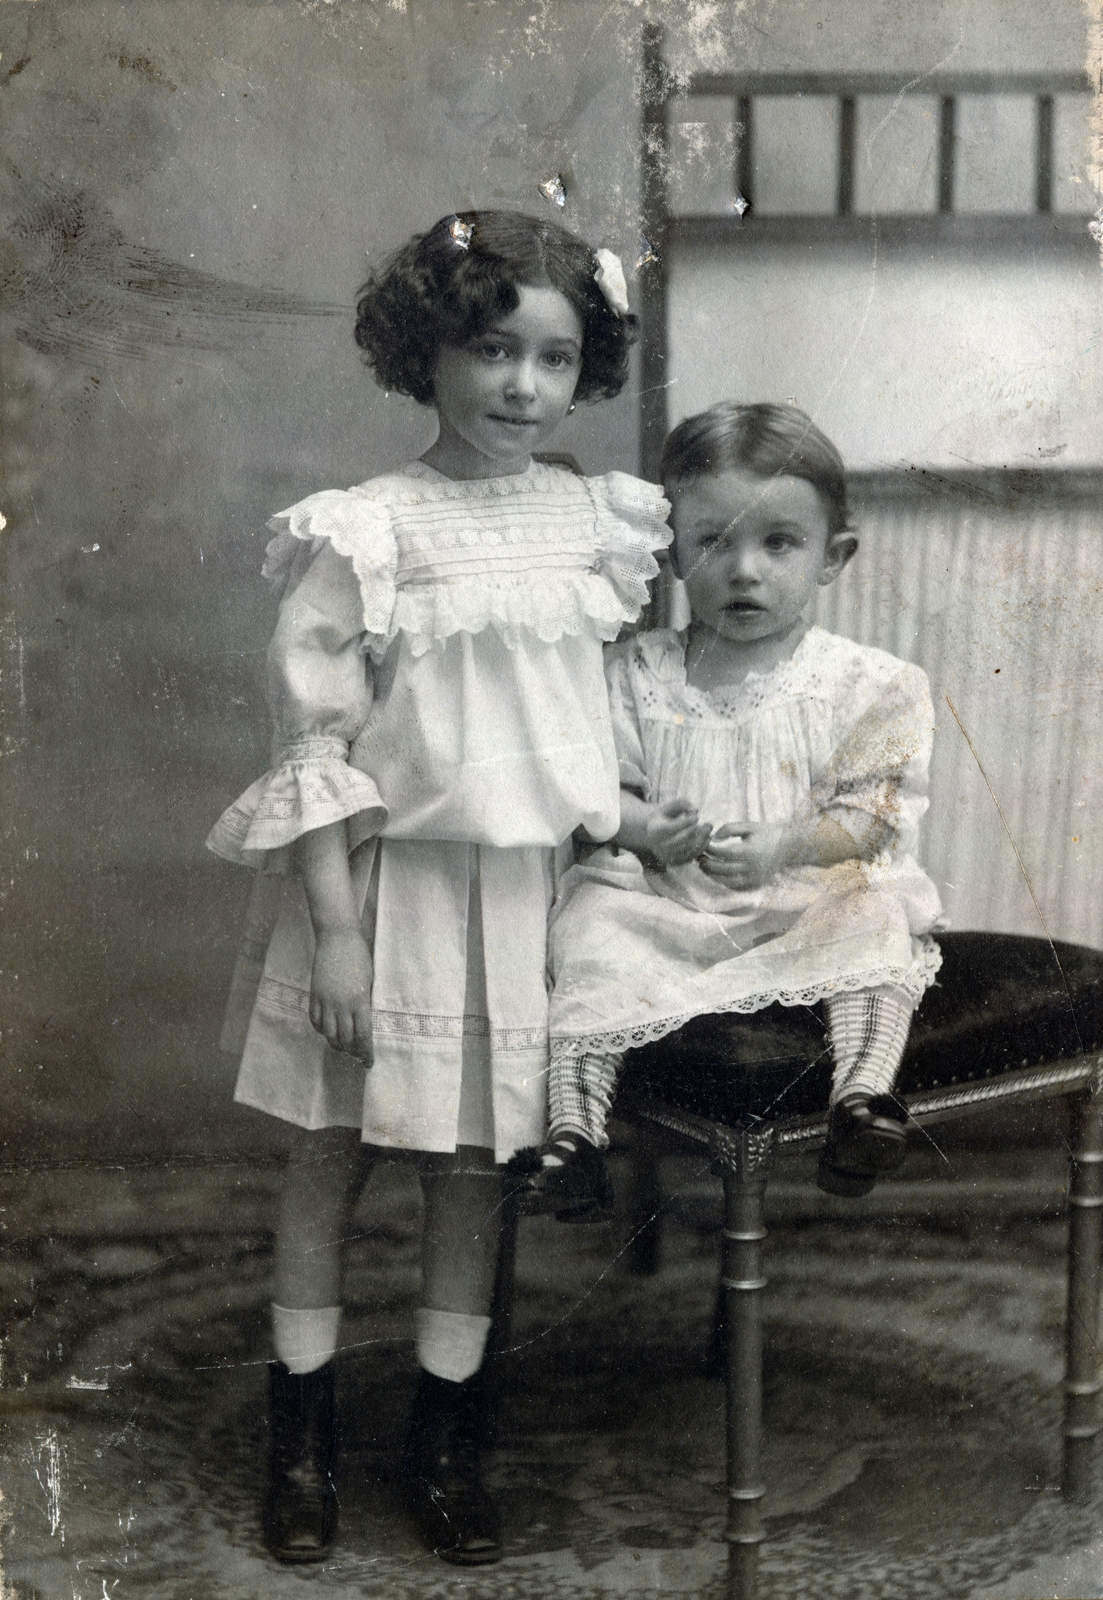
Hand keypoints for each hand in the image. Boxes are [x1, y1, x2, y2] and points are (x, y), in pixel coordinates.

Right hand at [310, 926, 373, 1062]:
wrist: (338, 938)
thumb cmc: (360, 956)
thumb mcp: (370, 981)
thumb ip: (366, 1003)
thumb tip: (366, 1023)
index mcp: (360, 1001)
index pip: (363, 1035)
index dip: (366, 1052)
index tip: (369, 1062)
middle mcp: (341, 1004)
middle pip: (345, 1039)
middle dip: (352, 1052)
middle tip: (357, 1056)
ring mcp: (326, 1000)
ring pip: (328, 1033)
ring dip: (335, 1044)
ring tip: (342, 1047)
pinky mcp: (314, 994)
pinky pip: (314, 1019)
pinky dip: (320, 1029)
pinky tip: (326, 1031)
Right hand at [645, 798, 712, 866]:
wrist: (653, 836)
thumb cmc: (663, 818)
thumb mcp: (668, 807)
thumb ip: (681, 804)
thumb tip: (695, 810)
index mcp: (655, 831)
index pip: (672, 828)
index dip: (686, 822)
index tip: (697, 816)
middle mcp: (659, 846)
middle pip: (682, 840)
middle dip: (698, 831)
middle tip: (709, 824)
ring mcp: (666, 856)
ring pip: (688, 849)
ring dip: (702, 840)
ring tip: (708, 830)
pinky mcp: (674, 863)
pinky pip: (691, 857)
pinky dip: (701, 848)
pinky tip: (706, 839)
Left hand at [699, 821, 793, 890]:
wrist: (787, 846)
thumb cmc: (765, 833)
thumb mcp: (748, 826)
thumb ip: (729, 828)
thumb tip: (713, 837)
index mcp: (751, 851)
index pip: (723, 853)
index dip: (710, 850)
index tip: (703, 845)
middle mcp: (752, 868)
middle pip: (723, 869)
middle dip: (708, 864)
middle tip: (699, 858)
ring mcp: (754, 879)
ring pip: (726, 881)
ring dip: (712, 875)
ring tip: (704, 866)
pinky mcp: (755, 885)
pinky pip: (734, 886)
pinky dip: (722, 881)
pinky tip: (715, 874)